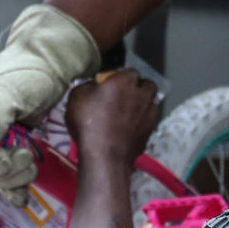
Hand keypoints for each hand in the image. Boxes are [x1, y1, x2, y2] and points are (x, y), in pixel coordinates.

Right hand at [0, 3, 101, 191]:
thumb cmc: (27, 72)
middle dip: (0, 168)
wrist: (53, 67)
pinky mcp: (10, 150)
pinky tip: (22, 196)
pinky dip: (14, 189)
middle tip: (23, 155)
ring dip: (13, 177)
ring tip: (30, 159)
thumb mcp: (7, 93)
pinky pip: (5, 178)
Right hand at [66, 68, 160, 227]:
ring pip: (151, 104)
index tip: (111, 84)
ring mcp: (149, 115)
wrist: (104, 156)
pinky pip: (147, 122)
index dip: (120, 77)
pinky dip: (140, 123)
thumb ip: (87, 86)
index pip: (129, 71)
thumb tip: (94, 86)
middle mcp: (142, 95)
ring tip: (128, 113)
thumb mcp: (77, 97)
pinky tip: (127, 130)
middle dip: (139, 87)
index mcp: (125, 82)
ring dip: (142, 105)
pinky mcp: (149, 133)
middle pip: (148, 85)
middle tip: (124, 95)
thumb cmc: (89, 122)